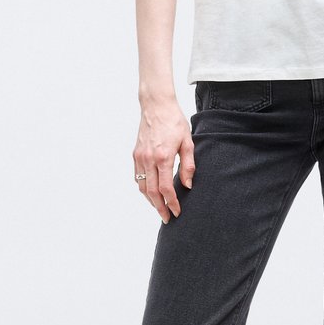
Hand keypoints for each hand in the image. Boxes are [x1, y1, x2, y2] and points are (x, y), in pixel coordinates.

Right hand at [133, 96, 194, 222]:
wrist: (156, 106)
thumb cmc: (174, 122)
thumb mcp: (187, 142)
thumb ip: (188, 165)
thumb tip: (187, 185)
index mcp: (163, 157)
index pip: (166, 188)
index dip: (172, 203)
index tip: (177, 211)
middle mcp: (148, 159)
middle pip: (152, 192)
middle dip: (160, 208)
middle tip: (167, 218)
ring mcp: (140, 157)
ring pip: (142, 187)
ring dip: (150, 201)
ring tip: (160, 209)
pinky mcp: (135, 154)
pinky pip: (137, 177)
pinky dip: (143, 189)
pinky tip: (151, 193)